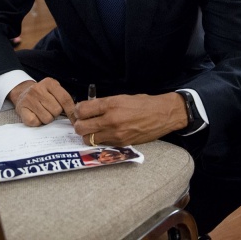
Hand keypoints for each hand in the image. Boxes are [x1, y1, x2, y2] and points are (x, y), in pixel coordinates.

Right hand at [8, 78, 76, 125]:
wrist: (21, 93)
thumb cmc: (43, 94)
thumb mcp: (54, 91)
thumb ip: (64, 99)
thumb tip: (76, 114)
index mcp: (49, 83)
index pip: (65, 99)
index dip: (72, 111)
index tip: (76, 120)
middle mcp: (38, 89)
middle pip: (56, 110)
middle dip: (55, 113)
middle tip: (49, 109)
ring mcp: (29, 99)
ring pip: (47, 118)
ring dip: (46, 118)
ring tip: (42, 111)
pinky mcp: (22, 109)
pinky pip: (36, 122)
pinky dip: (37, 122)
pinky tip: (35, 115)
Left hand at [73, 93, 187, 146]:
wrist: (162, 115)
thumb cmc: (143, 103)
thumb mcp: (122, 97)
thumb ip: (104, 104)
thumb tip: (89, 109)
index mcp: (111, 104)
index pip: (82, 110)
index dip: (78, 110)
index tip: (81, 110)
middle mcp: (111, 120)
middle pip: (81, 127)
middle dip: (79, 125)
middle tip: (83, 122)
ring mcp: (115, 134)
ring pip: (88, 139)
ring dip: (87, 135)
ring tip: (93, 130)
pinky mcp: (121, 143)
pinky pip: (102, 144)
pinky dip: (99, 140)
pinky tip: (105, 134)